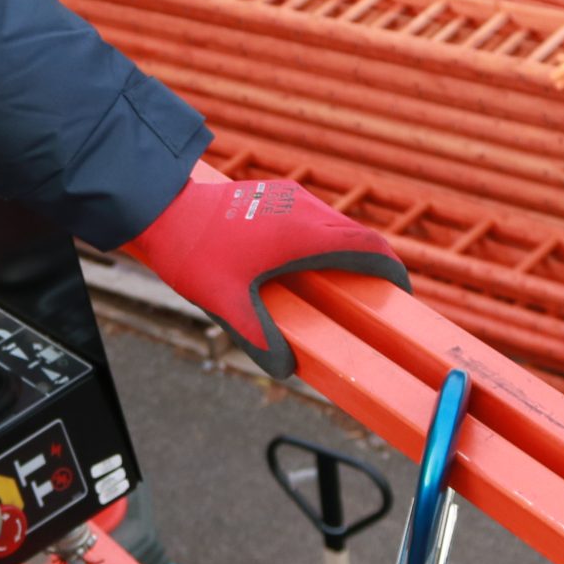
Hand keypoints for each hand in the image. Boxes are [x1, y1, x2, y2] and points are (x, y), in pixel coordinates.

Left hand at [125, 168, 410, 379]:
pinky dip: (326, 239)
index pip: (369, 248)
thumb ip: (259, 337)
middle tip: (377, 296)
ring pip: (336, 223)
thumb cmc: (193, 253)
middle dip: (374, 265)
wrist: (163, 209)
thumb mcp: (225, 302)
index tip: (401, 293)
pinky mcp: (277, 193)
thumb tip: (287, 370)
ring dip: (348, 250)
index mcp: (303, 235)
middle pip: (359, 236)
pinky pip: (316, 216)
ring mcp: (290, 197)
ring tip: (344, 283)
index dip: (392, 271)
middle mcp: (304, 210)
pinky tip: (307, 263)